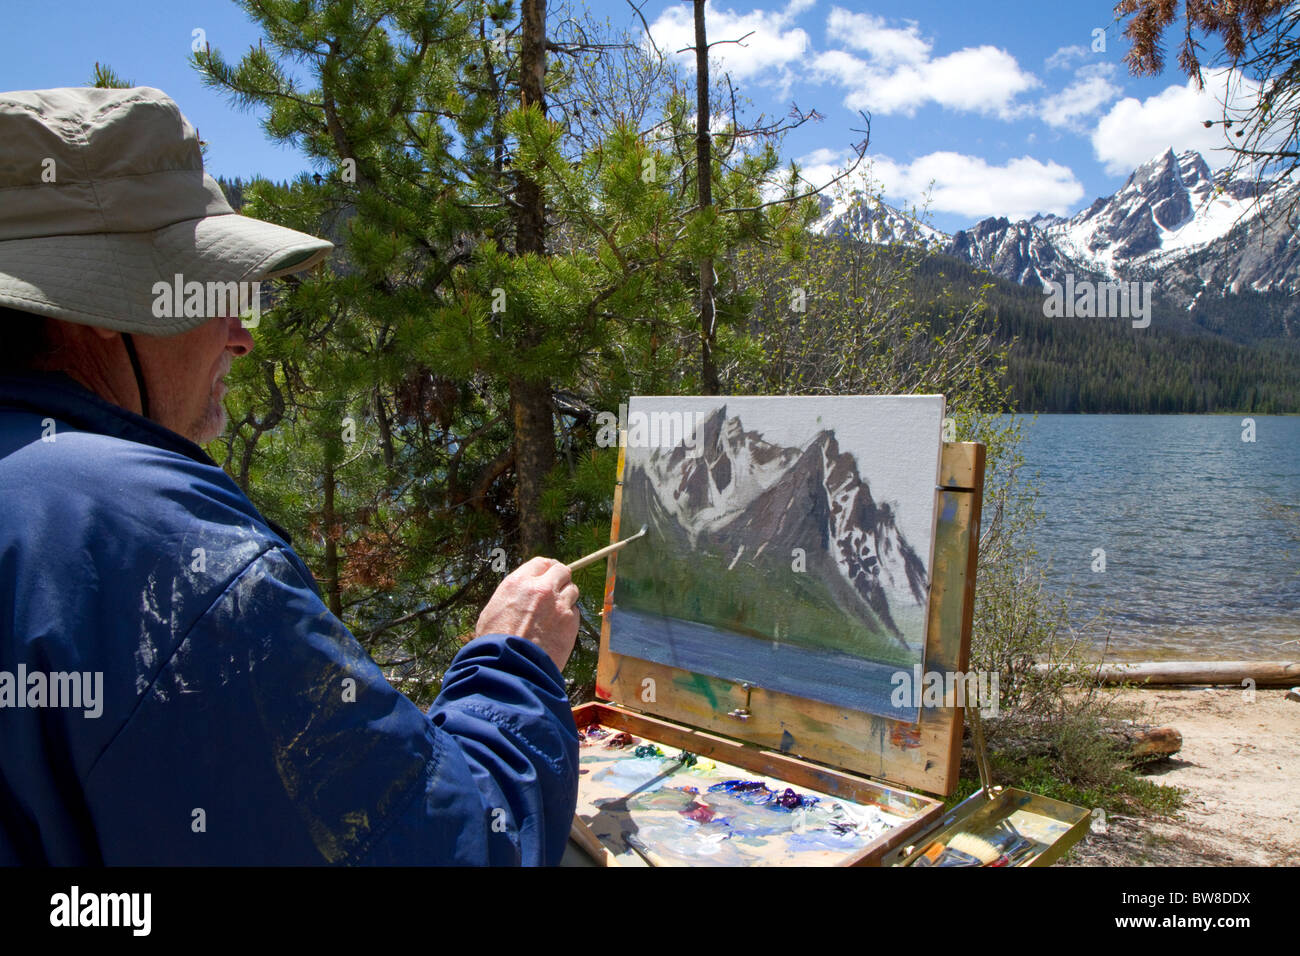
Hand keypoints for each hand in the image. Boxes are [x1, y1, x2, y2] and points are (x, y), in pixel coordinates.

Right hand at [475, 556, 579, 672]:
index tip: (549, 574)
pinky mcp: (571, 622)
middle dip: (561, 579)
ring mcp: (559, 604)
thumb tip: (520, 594)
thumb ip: (512, 596)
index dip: (547, 568)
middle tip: (557, 589)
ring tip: (556, 612)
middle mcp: (542, 589)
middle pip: (562, 571)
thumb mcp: (493, 611)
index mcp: (519, 582)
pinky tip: (558, 628)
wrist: (510, 666)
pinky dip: (569, 617)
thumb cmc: (495, 642)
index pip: (541, 563)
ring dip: (567, 597)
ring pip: (572, 590)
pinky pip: (575, 612)